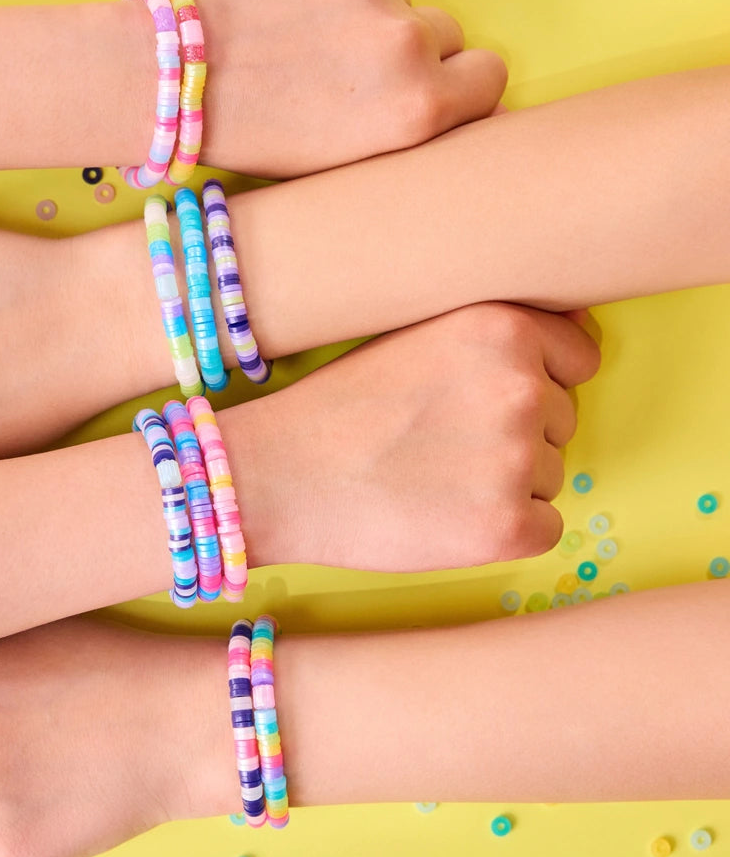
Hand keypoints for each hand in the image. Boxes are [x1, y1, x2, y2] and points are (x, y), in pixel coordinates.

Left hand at [195, 0, 507, 177]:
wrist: (170, 82)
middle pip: (449, 33)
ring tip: (308, 51)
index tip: (436, 90)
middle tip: (357, 77)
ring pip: (397, 1)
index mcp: (416, 110)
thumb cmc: (254, 140)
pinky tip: (287, 19)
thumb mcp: (344, 165)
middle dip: (416, 52)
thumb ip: (408, 128)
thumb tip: (450, 100)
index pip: (491, 76)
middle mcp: (404, 45)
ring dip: (368, 20)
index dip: (463, 85)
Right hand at [230, 302, 600, 571]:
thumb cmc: (338, 407)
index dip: (529, 382)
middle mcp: (522, 386)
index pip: (577, 358)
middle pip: (562, 419)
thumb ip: (492, 335)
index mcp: (501, 327)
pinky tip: (446, 516)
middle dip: (516, 434)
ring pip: (551, 474)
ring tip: (432, 479)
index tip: (477, 402)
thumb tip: (578, 339)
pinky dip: (505, 530)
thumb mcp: (415, 336)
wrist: (278, 476)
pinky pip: (545, 526)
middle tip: (438, 444)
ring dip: (507, 481)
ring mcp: (519, 459)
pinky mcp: (510, 527)